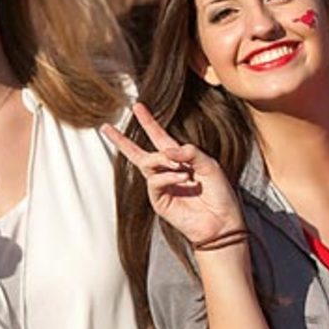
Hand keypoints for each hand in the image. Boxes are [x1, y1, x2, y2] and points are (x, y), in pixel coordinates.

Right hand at [101, 103, 244, 246]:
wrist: (222, 221)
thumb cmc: (219, 194)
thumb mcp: (209, 165)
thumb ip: (190, 152)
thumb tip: (167, 150)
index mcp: (180, 159)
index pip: (159, 137)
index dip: (148, 122)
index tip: (137, 106)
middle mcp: (167, 171)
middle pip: (139, 152)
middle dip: (122, 140)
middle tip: (107, 128)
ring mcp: (161, 186)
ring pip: (147, 163)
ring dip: (163, 160)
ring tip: (182, 168)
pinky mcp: (159, 200)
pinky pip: (155, 181)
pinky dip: (168, 176)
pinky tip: (182, 178)